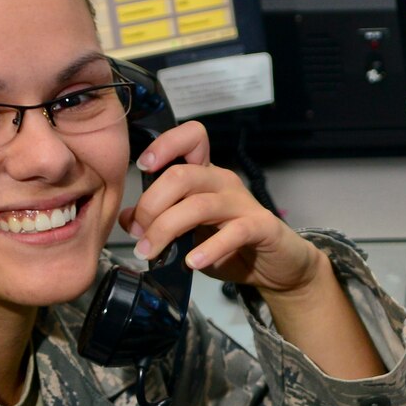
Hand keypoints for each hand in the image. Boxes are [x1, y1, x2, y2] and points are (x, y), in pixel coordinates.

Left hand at [118, 121, 323, 293]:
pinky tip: (193, 262)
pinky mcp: (262, 227)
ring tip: (151, 253)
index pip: (191, 138)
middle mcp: (223, 182)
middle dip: (152, 205)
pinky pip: (233, 232)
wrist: (278, 267)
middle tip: (140, 235)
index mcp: (205, 176)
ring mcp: (243, 203)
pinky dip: (209, 248)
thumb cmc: (232, 247)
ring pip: (199, 204)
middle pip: (182, 175)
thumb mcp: (188, 234)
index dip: (165, 145)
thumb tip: (127, 219)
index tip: (143, 167)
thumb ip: (159, 222)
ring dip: (167, 229)